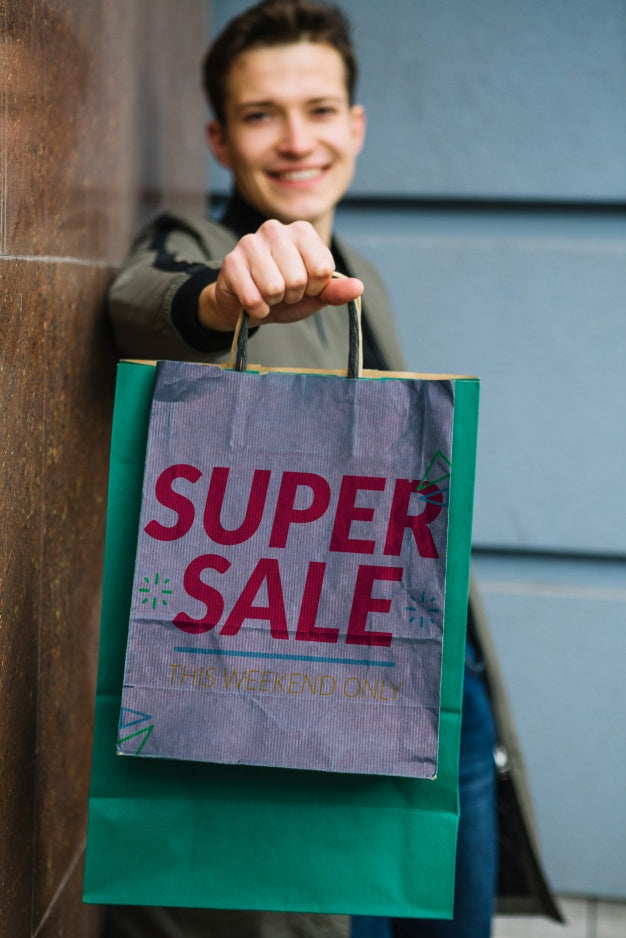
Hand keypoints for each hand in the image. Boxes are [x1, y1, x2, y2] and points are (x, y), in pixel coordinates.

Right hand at [197, 219, 362, 331]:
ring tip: (269, 295)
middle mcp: (275, 230)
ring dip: (274, 302)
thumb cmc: (285, 295)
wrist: (247, 305)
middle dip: (293, 296)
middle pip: (298, 279)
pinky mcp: (230, 262)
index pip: (323, 268)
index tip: (305, 286)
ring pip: (275, 287)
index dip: (315, 287)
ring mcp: (250, 242)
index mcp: (302, 232)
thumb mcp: (315, 295)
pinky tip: (255, 303)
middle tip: (284, 293)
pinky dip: (257, 310)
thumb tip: (358, 288)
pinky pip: (253, 298)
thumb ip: (336, 290)